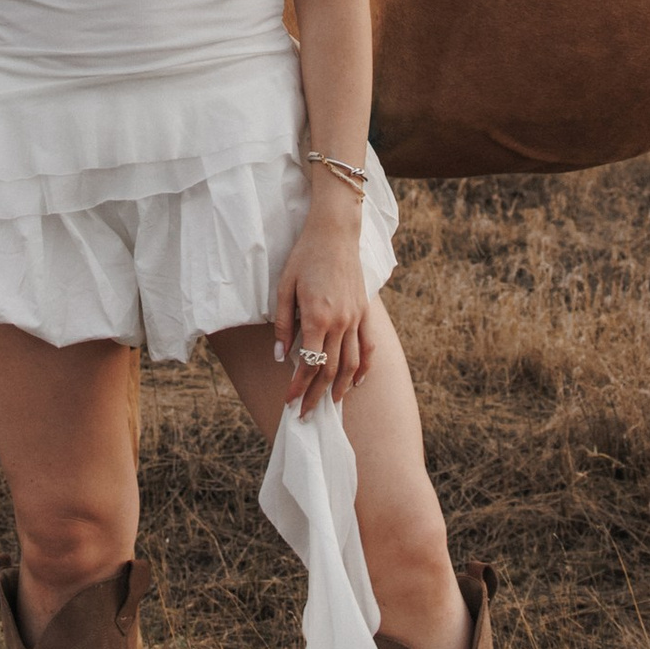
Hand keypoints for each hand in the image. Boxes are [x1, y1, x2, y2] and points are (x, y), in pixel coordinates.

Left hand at [272, 202, 372, 419]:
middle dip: (317, 396)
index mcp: (317, 318)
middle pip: (331, 371)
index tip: (290, 403)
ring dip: (341, 388)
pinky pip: (368, 347)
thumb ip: (283, 325)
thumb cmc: (304, 257)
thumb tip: (281, 357)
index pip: (308, 365)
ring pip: (353, 364)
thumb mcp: (284, 288)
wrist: (334, 233)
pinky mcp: (365, 312)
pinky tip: (357, 381)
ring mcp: (356, 318)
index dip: (298, 387)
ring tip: (331, 405)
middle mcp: (340, 323)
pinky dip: (364, 368)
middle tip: (307, 415)